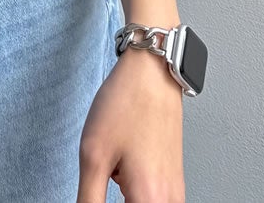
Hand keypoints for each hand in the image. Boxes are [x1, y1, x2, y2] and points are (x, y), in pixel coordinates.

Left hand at [76, 44, 184, 201]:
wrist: (152, 74)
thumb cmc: (126, 105)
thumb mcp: (93, 155)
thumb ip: (88, 200)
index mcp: (151, 200)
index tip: (93, 192)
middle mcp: (170, 201)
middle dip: (111, 196)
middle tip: (103, 174)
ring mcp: (175, 192)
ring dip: (124, 196)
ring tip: (111, 170)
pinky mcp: (173, 180)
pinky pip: (151, 198)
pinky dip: (133, 190)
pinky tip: (120, 168)